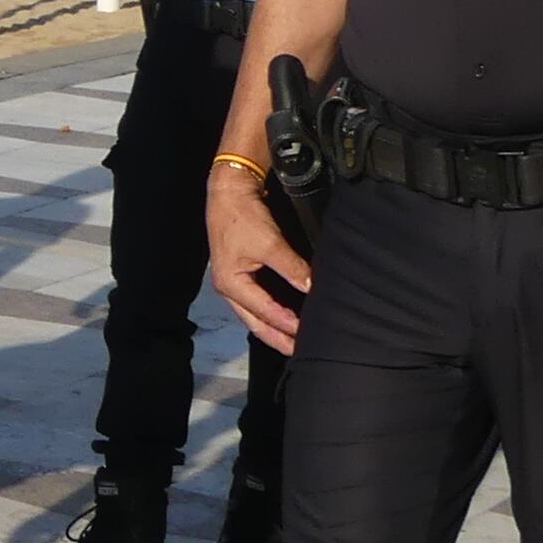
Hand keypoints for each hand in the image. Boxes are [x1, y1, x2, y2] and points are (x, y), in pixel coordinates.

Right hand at [207, 174, 307, 347]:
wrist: (229, 190)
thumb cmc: (242, 216)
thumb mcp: (269, 243)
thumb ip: (292, 267)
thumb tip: (312, 287)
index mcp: (231, 285)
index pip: (264, 313)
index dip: (288, 325)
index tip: (310, 335)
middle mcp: (230, 289)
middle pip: (256, 323)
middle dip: (278, 339)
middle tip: (300, 352)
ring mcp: (234, 282)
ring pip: (256, 316)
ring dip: (275, 328)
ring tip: (296, 340)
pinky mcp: (241, 273)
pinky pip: (257, 302)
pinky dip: (272, 313)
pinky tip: (287, 317)